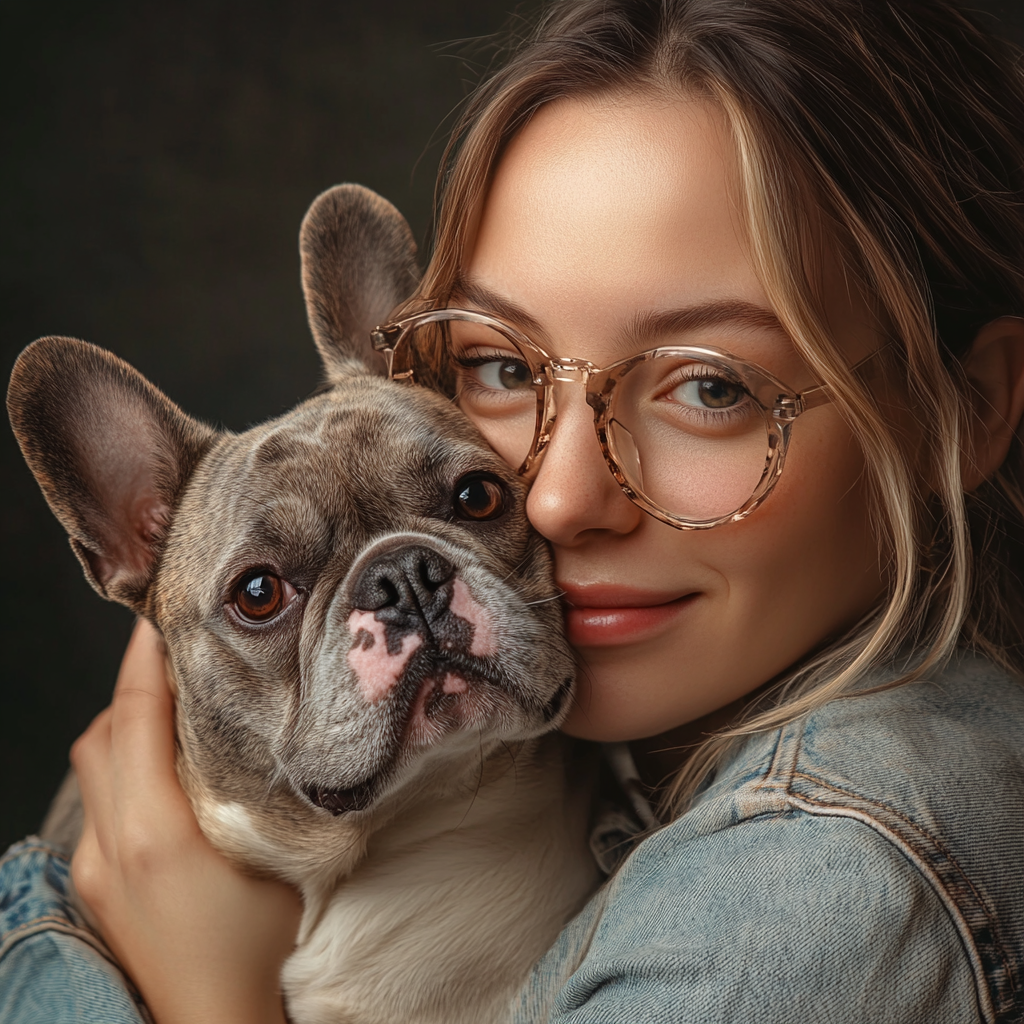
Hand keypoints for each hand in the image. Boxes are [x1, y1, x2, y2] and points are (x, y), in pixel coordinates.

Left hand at [71, 619, 302, 1023]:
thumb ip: (257, 787)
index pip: (135, 717)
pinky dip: (122, 764)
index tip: (160, 613)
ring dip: (123, 723)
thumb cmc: (260, 945)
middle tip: (179, 653)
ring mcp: (92, 866)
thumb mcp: (275, 854)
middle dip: (132, 683)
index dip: (144, 659)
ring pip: (92, 764)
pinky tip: (162, 769)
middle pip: (99, 731)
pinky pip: (96, 799)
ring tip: (173, 705)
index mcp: (156, 832)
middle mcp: (109, 844)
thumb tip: (260, 725)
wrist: (215, 1020)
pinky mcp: (92, 884)